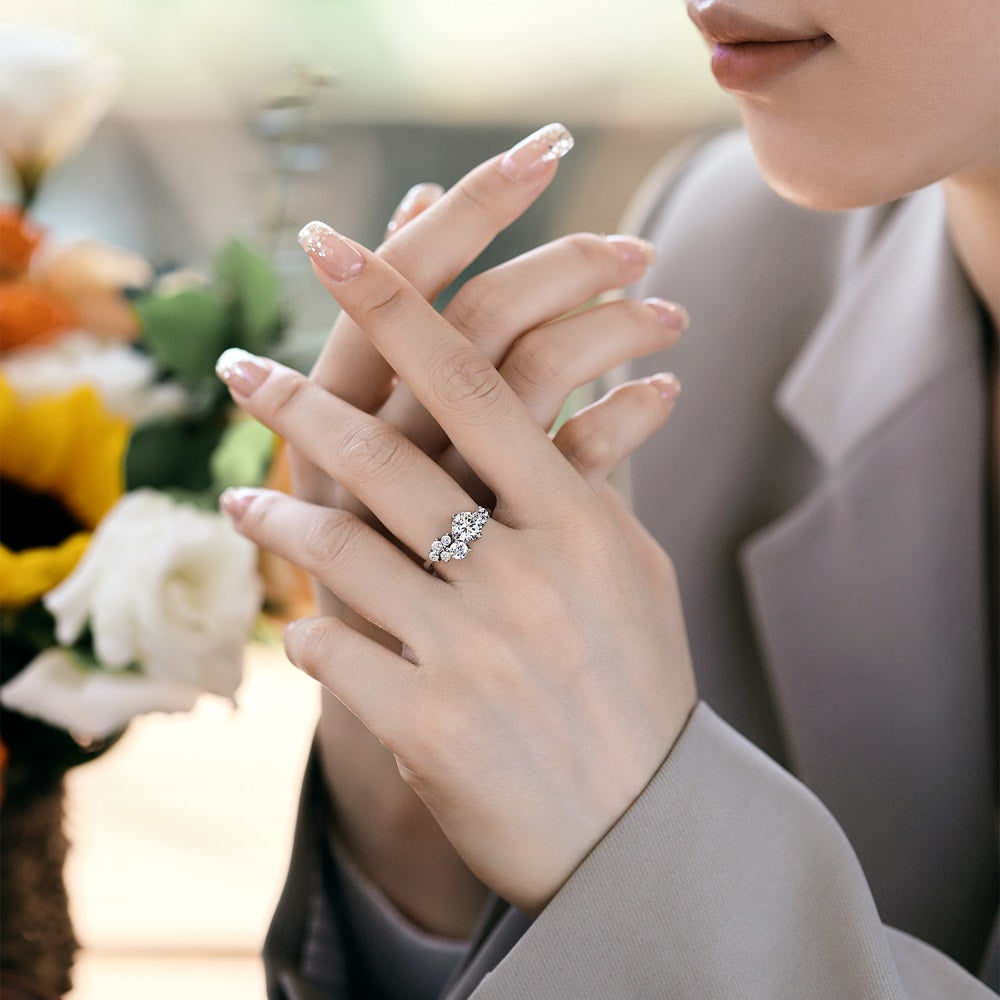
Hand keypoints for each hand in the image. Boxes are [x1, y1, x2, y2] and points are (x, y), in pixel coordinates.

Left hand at [216, 226, 696, 911]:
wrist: (643, 828)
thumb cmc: (636, 683)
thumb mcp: (629, 570)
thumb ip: (594, 478)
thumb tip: (609, 385)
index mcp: (577, 521)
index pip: (477, 382)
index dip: (399, 305)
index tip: (333, 245)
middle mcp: (525, 573)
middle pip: (387, 456)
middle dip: (299, 401)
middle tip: (243, 368)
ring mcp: (474, 651)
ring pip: (341, 550)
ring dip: (281, 518)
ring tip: (248, 497)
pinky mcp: (429, 727)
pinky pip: (333, 652)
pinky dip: (307, 631)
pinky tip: (302, 624)